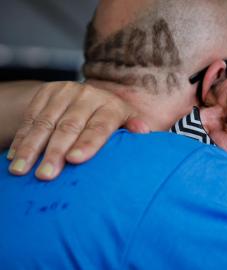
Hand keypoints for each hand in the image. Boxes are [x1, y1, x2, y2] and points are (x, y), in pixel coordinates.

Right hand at [7, 81, 148, 179]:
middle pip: (69, 127)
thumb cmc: (111, 119)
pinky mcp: (45, 92)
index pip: (100, 126)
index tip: (75, 160)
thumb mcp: (127, 122)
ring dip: (30, 148)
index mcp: (111, 106)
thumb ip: (135, 129)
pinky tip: (13, 156)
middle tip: (46, 175)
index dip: (88, 143)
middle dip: (55, 152)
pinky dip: (21, 138)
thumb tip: (145, 132)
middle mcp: (88, 96)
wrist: (88, 96)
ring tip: (20, 170)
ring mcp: (64, 92)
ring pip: (45, 122)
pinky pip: (30, 118)